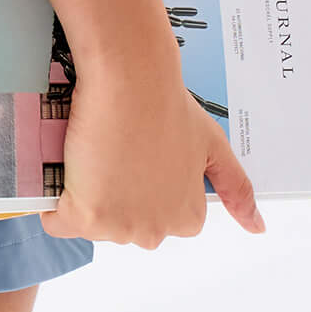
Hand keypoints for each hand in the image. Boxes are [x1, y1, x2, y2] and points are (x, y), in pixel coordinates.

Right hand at [37, 70, 263, 246]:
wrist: (130, 80)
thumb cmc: (167, 103)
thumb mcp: (211, 144)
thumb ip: (236, 188)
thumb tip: (258, 228)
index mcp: (187, 217)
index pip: (152, 218)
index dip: (135, 188)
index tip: (128, 157)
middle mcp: (158, 230)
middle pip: (119, 225)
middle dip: (107, 195)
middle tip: (104, 151)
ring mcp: (122, 227)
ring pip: (89, 223)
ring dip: (80, 194)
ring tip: (84, 151)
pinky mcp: (88, 216)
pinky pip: (56, 221)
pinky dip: (52, 204)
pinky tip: (56, 171)